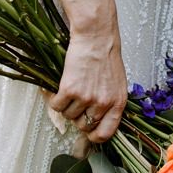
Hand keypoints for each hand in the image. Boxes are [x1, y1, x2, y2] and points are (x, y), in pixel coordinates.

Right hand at [50, 24, 124, 145]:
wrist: (96, 37)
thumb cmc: (106, 56)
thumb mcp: (117, 83)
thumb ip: (110, 103)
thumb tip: (97, 121)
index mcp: (118, 102)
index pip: (106, 133)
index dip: (94, 135)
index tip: (88, 132)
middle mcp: (103, 103)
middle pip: (83, 125)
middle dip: (78, 115)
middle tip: (79, 99)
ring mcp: (86, 97)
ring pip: (69, 116)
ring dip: (67, 105)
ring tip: (72, 88)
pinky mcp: (70, 90)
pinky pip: (56, 106)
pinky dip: (54, 98)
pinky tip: (59, 87)